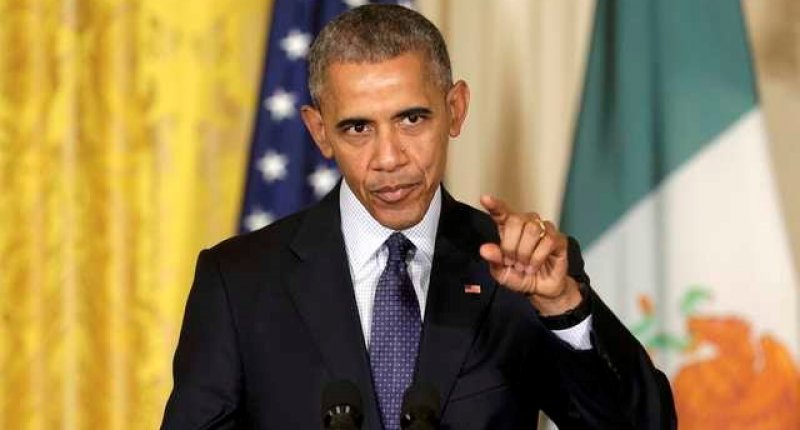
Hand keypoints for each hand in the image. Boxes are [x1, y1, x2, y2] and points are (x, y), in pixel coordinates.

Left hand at [478, 195, 581, 314]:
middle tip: (512, 261)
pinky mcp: (559, 239)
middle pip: (516, 220)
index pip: (501, 212)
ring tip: (524, 265)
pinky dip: (537, 258)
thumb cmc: (521, 276)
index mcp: (509, 229)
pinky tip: (534, 266)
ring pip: (532, 230)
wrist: (541, 289)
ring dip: (525, 253)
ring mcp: (544, 229)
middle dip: (511, 246)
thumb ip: (494, 260)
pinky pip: (547, 241)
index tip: (485, 199)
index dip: (494, 205)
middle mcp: (527, 224)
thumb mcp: (502, 273)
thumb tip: (484, 249)